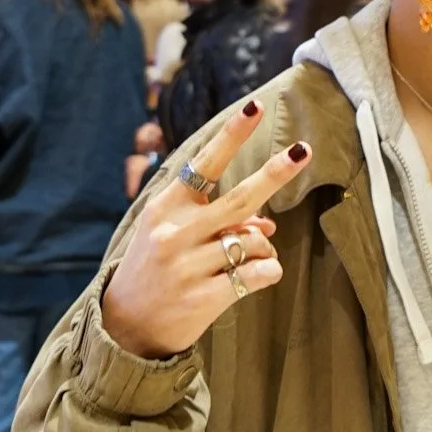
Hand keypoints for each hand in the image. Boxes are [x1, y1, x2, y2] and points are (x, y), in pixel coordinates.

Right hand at [102, 98, 311, 359]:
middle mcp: (175, 232)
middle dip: (276, 172)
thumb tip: (267, 221)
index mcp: (166, 206)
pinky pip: (258, 273)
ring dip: (264, 244)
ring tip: (251, 255)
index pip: (204, 163)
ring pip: (255, 240)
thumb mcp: (174, 232)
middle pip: (240, 198)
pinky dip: (269, 270)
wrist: (127, 324)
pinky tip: (258, 274)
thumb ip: (216, 218)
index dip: (232, 134)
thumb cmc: (156, 266)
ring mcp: (189, 266)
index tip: (255, 107)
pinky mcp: (203, 298)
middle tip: (304, 151)